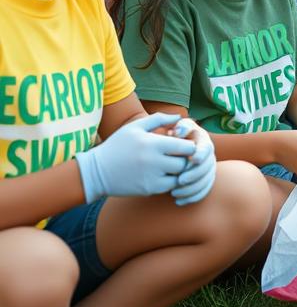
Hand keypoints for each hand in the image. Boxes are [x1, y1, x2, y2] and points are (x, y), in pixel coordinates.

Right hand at [75, 112, 195, 203]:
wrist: (97, 172)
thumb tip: (178, 116)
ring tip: (172, 165)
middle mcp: (154, 161)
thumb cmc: (117, 145)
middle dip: (186, 159)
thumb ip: (159, 119)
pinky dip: (170, 181)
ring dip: (179, 171)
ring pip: (179, 176)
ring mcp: (152, 177)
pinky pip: (169, 187)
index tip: (183, 144)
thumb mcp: (135, 127)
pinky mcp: (148, 190)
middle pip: (185, 163)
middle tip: (180, 156)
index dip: (189, 146)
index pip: (186, 147)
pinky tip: (163, 175)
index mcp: (153, 143)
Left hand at [168, 119, 215, 205]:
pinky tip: (178, 201)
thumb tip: (179, 131)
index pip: (207, 149)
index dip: (202, 154)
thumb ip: (181, 127)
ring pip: (206, 182)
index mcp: (204, 142)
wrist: (178, 146)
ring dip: (191, 189)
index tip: (193, 160)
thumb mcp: (180, 127)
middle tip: (179, 181)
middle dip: (194, 175)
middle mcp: (209, 156)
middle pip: (208, 168)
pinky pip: (203, 192)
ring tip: (174, 193)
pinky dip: (192, 198)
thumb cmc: (177, 134)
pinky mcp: (205, 181)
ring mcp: (208, 170)